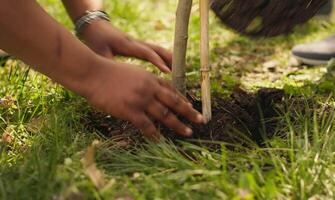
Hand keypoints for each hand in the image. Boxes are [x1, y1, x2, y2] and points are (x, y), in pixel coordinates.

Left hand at [80, 20, 171, 72]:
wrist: (95, 26)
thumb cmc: (97, 39)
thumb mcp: (100, 52)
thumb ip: (108, 65)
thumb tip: (115, 80)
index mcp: (127, 45)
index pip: (147, 53)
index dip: (158, 62)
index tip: (168, 71)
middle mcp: (135, 43)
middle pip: (156, 49)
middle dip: (169, 59)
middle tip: (179, 70)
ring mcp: (137, 44)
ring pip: (156, 49)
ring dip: (167, 58)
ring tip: (177, 70)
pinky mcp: (136, 46)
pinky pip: (152, 51)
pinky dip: (161, 58)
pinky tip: (167, 67)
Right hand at [84, 57, 203, 139]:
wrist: (93, 73)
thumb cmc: (109, 72)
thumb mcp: (133, 72)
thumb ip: (145, 81)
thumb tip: (153, 90)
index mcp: (150, 78)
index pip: (171, 90)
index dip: (183, 100)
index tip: (191, 107)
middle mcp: (150, 88)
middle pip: (174, 102)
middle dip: (189, 112)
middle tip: (200, 120)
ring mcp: (141, 99)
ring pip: (165, 115)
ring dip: (178, 125)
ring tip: (188, 132)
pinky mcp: (130, 110)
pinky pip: (146, 125)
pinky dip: (155, 134)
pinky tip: (161, 140)